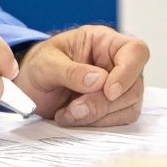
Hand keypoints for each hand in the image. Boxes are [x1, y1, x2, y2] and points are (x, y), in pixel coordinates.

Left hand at [15, 25, 149, 126]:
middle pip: (134, 85)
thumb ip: (70, 71)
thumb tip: (98, 81)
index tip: (109, 91)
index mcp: (104, 42)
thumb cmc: (39, 66)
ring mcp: (119, 87)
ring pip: (129, 106)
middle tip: (75, 109)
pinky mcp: (114, 108)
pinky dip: (96, 124)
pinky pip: (119, 121)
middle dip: (103, 102)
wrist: (30, 88)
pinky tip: (73, 118)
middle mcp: (117, 63)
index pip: (135, 51)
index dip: (128, 72)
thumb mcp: (46, 63)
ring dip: (98, 116)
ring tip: (68, 113)